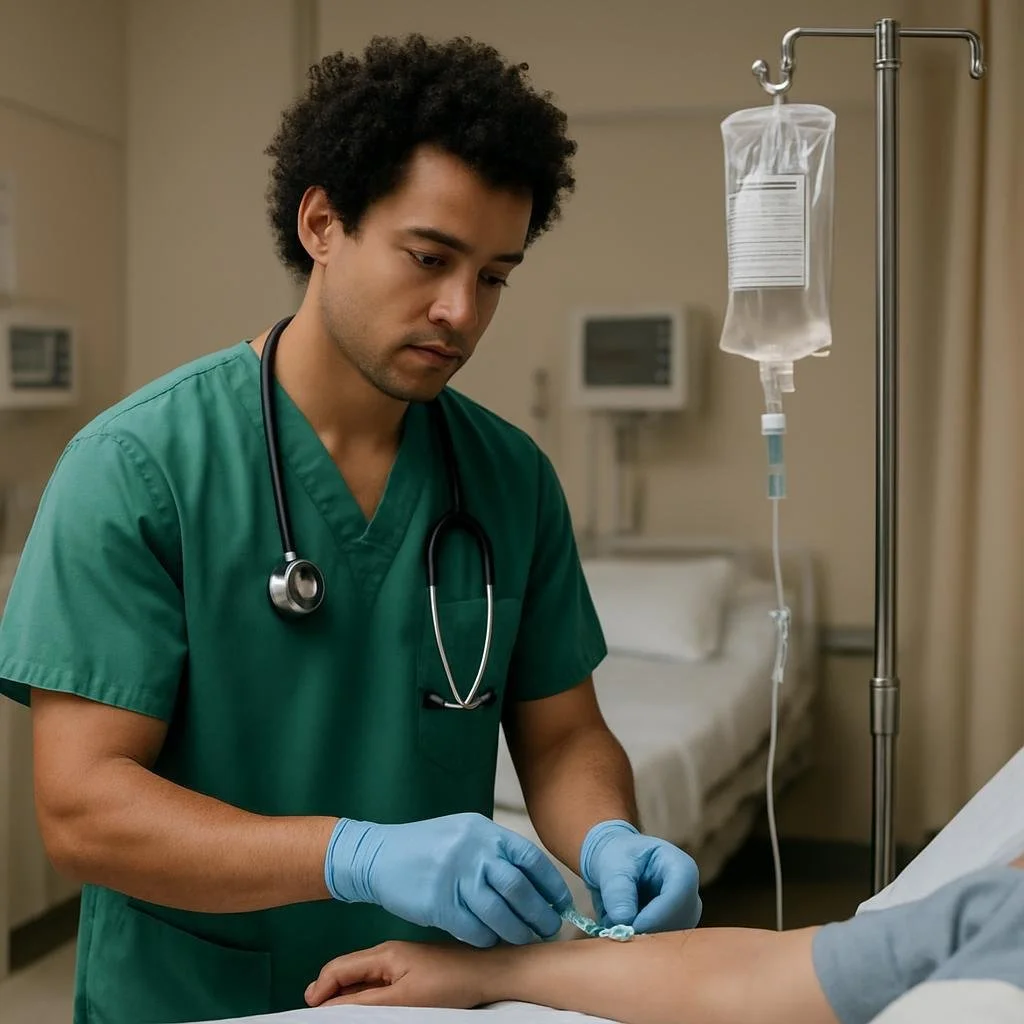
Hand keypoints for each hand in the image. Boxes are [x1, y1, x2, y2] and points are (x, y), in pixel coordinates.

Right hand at [305, 941, 487, 1009]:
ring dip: (344, 995)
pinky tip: (363, 1009)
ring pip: (361, 978)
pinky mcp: (411, 971)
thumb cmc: (449, 983)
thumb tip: (331, 1006)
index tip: (306, 1011)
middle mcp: (387, 954)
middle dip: (327, 992)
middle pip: (347, 971)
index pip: (338, 968)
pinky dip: (363, 996)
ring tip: (334, 1015)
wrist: (488, 971)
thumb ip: (366, 1001)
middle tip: (314, 1016)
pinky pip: (377, 983)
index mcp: (383, 954)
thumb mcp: (404, 998)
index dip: (319, 989)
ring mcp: (399, 962)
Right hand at [325, 813, 571, 946]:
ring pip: (499, 913)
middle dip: (539, 913)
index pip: (529, 858)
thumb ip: (495, 851)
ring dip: (517, 931)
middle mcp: (472, 851)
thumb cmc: (426, 846)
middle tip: (549, 928)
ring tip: (524, 939)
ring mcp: (454, 876)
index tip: (561, 903)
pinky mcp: (438, 903)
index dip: (550, 885)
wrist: (380, 855)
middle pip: (519, 888)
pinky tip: (492, 940)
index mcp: (483, 831)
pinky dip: (488, 938)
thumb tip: (534, 881)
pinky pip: (473, 929)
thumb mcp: (464, 833)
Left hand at [580, 820, 701, 931]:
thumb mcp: (612, 865)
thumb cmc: (618, 857)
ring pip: (670, 939)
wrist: (617, 865)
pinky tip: (623, 930)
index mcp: (681, 867)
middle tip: (617, 932)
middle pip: (678, 921)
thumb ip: (617, 891)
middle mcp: (690, 895)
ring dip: (642, 938)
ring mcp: (685, 916)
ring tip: (615, 925)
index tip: (629, 927)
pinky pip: (661, 945)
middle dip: (647, 930)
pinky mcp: (675, 932)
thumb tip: (624, 921)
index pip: (679, 894)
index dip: (656, 915)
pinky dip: (640, 942)